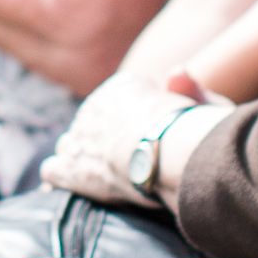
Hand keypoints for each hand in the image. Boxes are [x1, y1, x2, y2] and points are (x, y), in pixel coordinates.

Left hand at [41, 73, 216, 207]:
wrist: (174, 149)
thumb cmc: (198, 130)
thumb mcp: (203, 105)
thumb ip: (188, 90)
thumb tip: (177, 71)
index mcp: (124, 87)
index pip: (116, 103)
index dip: (127, 125)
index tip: (139, 140)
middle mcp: (96, 106)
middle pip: (91, 125)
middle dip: (101, 143)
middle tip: (121, 165)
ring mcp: (80, 136)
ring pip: (71, 146)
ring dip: (80, 160)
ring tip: (94, 176)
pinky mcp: (72, 167)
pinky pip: (53, 170)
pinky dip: (60, 180)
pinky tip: (67, 187)